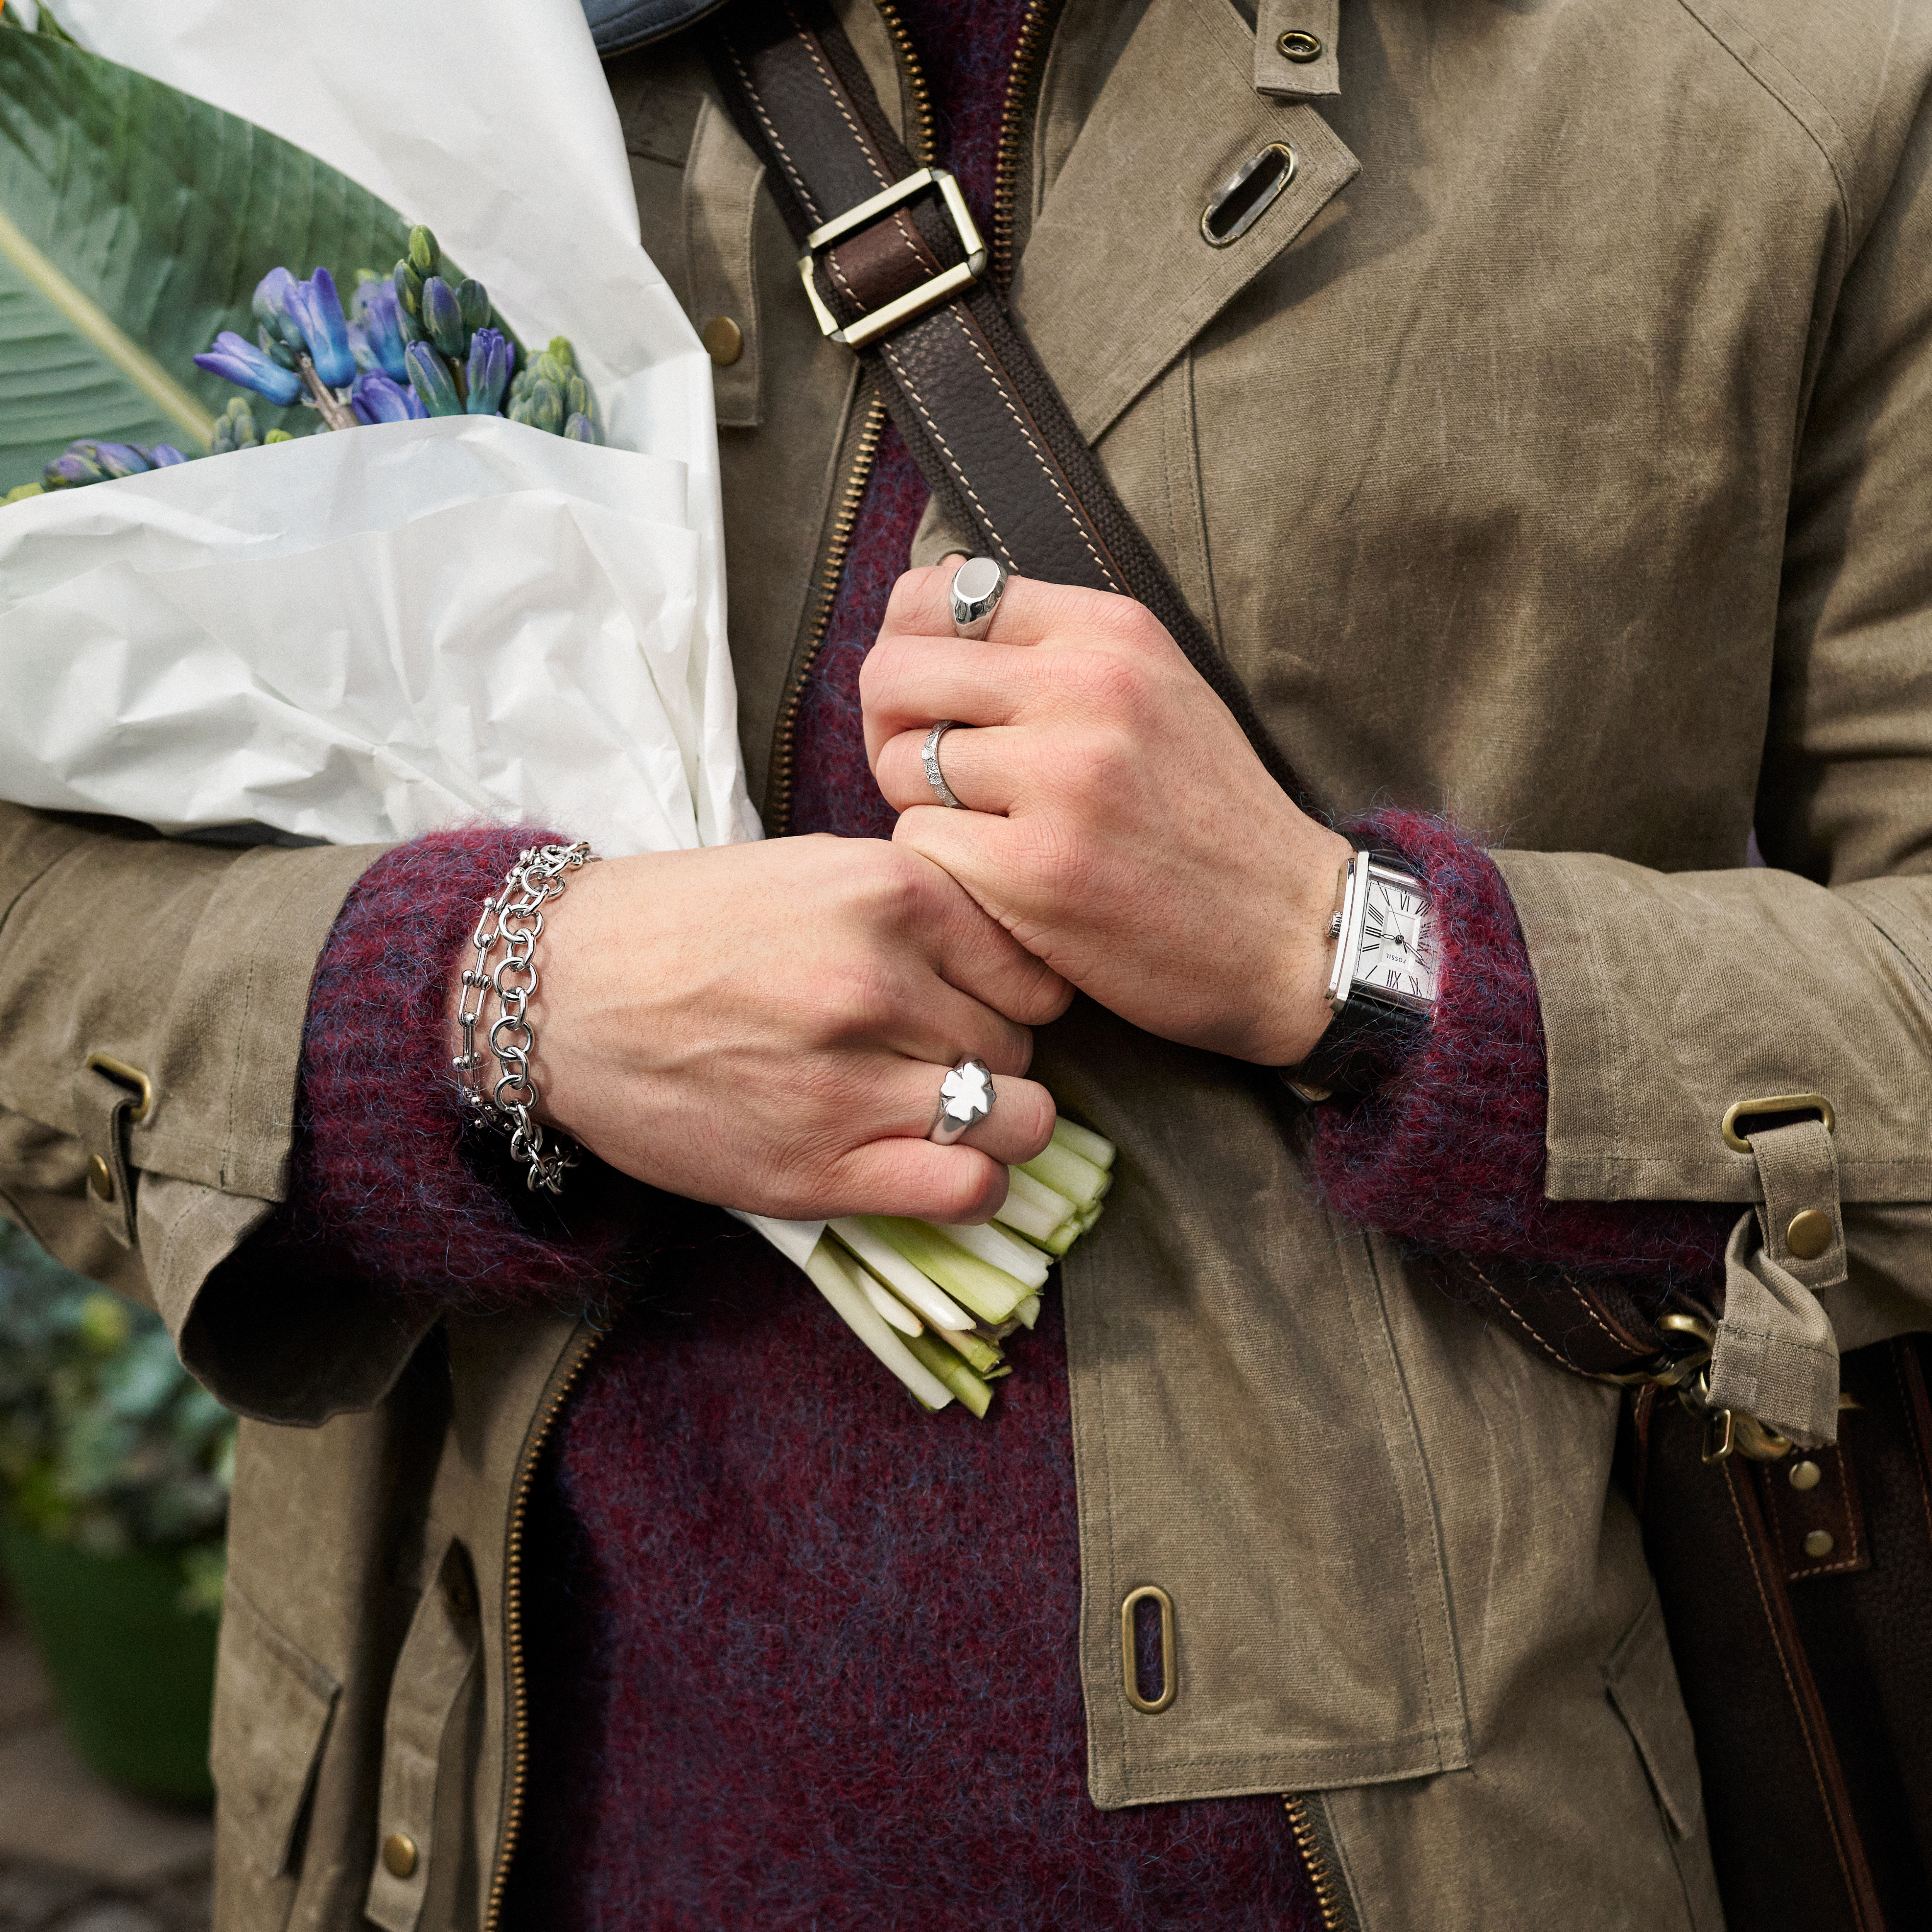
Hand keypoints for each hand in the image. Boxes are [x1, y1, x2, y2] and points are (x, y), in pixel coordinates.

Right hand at [457, 836, 1068, 1222]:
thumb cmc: (685, 928)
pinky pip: (968, 1191)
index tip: (971, 1006)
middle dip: (989, 1056)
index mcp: (891, 892)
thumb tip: (1013, 970)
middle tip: (925, 1056)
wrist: (558, 993)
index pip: (1034, 970)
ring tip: (937, 1112)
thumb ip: (919, 910)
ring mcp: (849, 1079)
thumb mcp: (816, 871)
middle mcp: (879, 982)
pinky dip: (975, 1187)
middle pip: (1021, 1045)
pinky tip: (938, 1166)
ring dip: (991, 1125)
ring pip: (1017, 1120)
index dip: (1011, 997)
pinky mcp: (816, 1165)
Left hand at [862, 568, 1350, 1063]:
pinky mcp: (1036, 870)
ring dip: (921, 805)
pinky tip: (999, 883)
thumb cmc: (1208, 815)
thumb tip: (940, 594)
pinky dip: (944, 867)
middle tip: (923, 771)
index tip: (932, 697)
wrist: (1293, 931)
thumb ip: (1054, 645)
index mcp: (1111, 633)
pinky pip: (920, 843)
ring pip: (898, 766)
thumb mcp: (1155, 690)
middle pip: (894, 675)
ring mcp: (1061, 781)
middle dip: (887, 727)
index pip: (939, 596)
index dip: (907, 648)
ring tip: (983, 831)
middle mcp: (1086, 690)